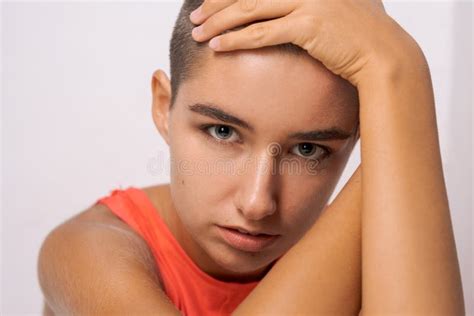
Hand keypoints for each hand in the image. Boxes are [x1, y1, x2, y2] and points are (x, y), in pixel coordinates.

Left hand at [189, 0, 419, 85]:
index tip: (212, 4)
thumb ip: (313, 4)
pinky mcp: (308, 25)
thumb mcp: (338, 9)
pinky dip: (236, 39)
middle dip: (217, 5)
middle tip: (196, 17)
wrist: (386, 55)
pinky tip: (217, 46)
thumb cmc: (361, 38)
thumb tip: (293, 12)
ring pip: (250, 9)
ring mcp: (308, 1)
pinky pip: (263, 32)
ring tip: (197, 32)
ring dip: (219, 21)